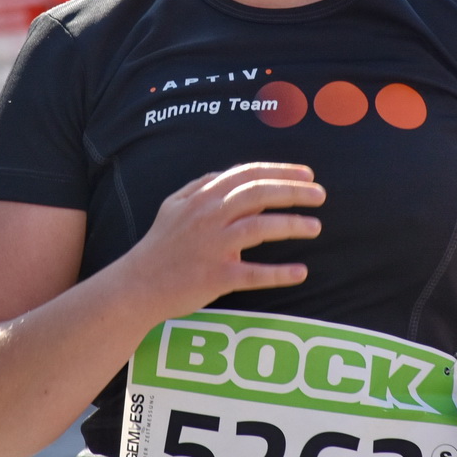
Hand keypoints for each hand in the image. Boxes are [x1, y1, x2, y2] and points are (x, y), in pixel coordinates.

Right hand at [115, 163, 325, 320]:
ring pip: (260, 228)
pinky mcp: (216, 276)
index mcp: (201, 197)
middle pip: (259, 194)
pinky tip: (300, 271)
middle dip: (294, 191)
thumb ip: (201, 186)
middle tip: (320, 194)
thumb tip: (231, 174)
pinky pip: (255, 273)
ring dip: (292, 225)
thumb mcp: (173, 205)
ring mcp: (212, 246)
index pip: (248, 174)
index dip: (281, 170)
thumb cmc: (159, 246)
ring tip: (316, 227)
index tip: (307, 174)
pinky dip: (280, 273)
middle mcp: (208, 216)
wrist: (137, 285)